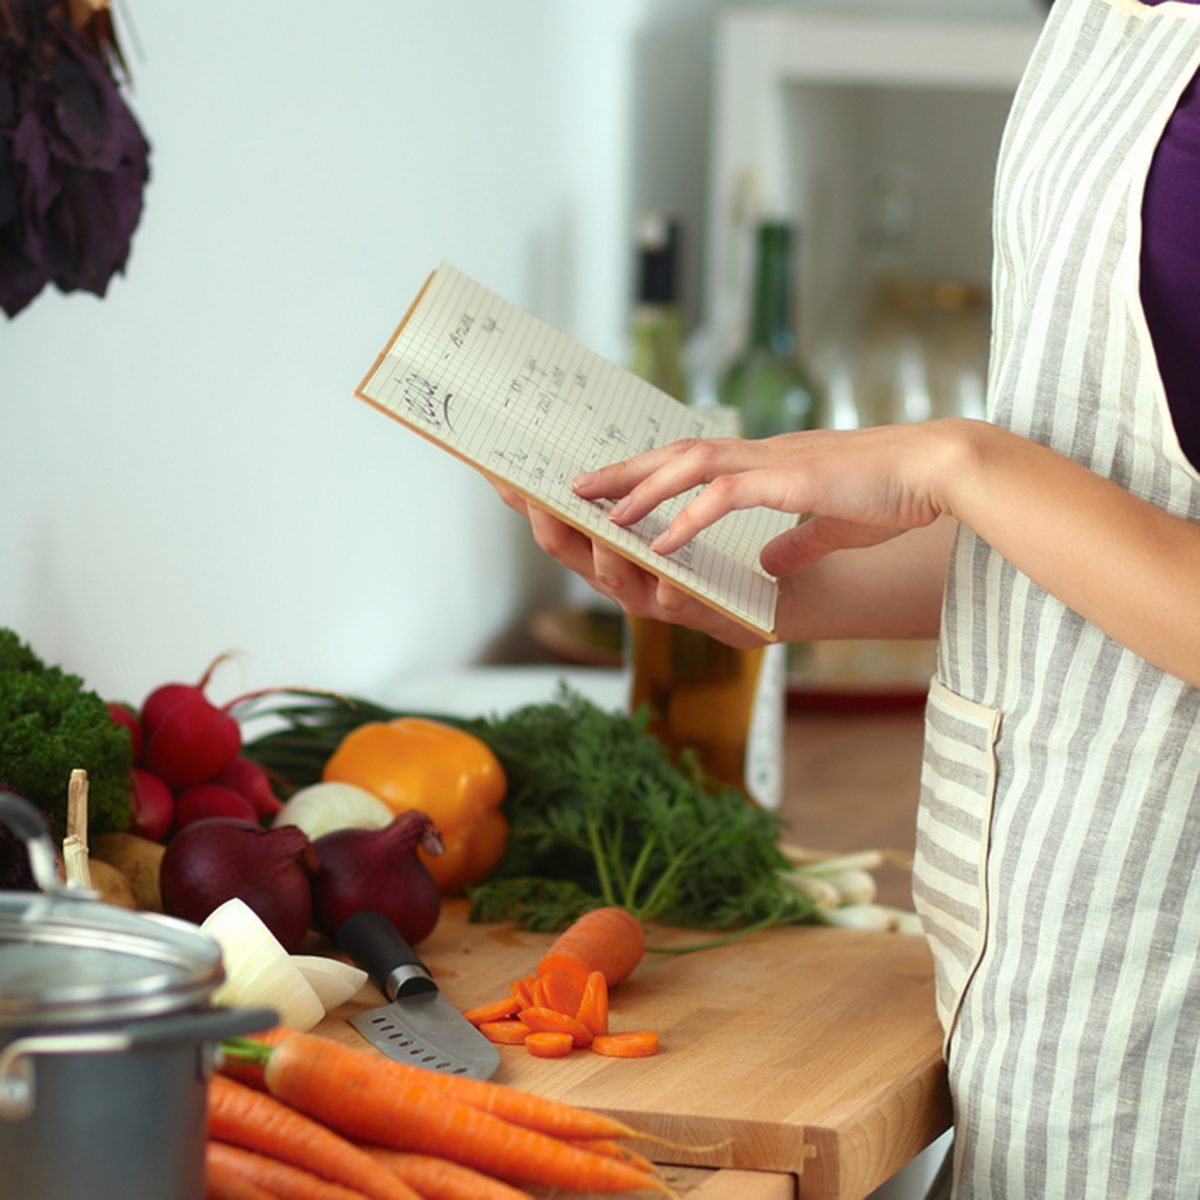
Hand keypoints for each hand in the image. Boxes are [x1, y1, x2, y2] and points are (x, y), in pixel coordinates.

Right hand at [490, 479, 769, 647]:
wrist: (775, 597)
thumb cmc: (717, 555)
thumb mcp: (664, 521)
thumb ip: (630, 495)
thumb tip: (589, 453)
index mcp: (607, 550)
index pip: (553, 520)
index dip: (522, 500)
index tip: (495, 469)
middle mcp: (621, 577)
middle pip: (567, 552)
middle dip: (549, 523)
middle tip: (536, 494)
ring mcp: (654, 599)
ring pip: (614, 579)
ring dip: (604, 552)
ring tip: (601, 527)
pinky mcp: (698, 613)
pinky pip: (675, 603)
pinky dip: (668, 589)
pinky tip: (666, 577)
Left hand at [573, 424, 957, 575]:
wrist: (940, 472)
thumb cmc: (895, 495)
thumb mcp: (833, 526)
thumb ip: (796, 540)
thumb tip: (771, 559)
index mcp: (766, 465)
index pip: (692, 462)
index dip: (647, 473)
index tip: (609, 488)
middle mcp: (760, 457)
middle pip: (673, 455)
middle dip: (620, 471)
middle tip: (572, 487)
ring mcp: (773, 465)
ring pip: (688, 466)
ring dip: (639, 488)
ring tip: (599, 510)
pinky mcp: (791, 482)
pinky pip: (725, 498)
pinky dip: (687, 519)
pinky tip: (659, 542)